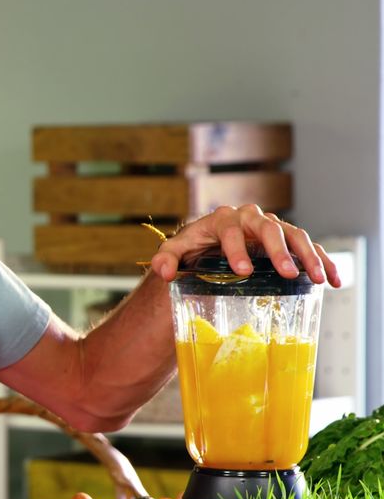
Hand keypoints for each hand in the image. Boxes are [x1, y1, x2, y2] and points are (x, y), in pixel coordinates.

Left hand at [149, 204, 340, 287]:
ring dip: (307, 255)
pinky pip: (309, 246)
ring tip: (316, 279)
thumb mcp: (177, 249)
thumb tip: (164, 272)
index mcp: (223, 219)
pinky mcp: (287, 240)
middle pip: (269, 228)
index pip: (231, 230)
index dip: (236, 249)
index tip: (242, 271)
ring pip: (294, 234)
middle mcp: (251, 219)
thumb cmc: (194, 245)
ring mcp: (272, 228)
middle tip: (287, 273)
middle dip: (279, 250)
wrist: (212, 241)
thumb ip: (167, 258)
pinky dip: (323, 260)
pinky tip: (333, 280)